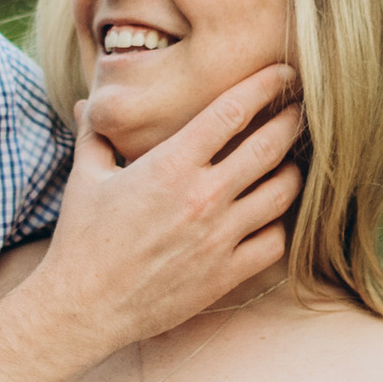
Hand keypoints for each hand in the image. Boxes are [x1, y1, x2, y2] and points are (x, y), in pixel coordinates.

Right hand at [33, 67, 303, 357]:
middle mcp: (202, 197)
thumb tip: (87, 103)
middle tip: (301, 110)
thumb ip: (94, 134)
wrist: (83, 308)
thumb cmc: (81, 240)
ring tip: (293, 162)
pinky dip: (281, 225)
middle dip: (292, 122)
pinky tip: (274, 216)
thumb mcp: (85, 177)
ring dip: (294, 172)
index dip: (264, 86)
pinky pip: (275, 243)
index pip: (232, 111)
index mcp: (170, 165)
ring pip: (282, 193)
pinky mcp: (226, 274)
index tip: (282, 74)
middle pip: (269, 147)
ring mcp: (219, 238)